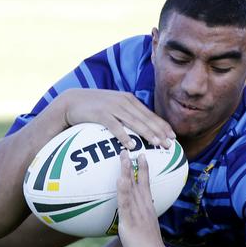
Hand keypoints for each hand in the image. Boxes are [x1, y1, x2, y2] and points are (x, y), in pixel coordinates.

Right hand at [60, 88, 175, 149]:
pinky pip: (115, 127)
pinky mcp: (101, 114)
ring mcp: (113, 107)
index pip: (150, 114)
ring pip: (134, 122)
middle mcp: (124, 102)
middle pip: (146, 119)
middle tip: (170, 144)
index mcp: (129, 100)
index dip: (163, 125)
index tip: (173, 137)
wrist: (72, 101)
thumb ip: (128, 114)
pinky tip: (131, 145)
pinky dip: (124, 136)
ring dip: (147, 133)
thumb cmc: (94, 107)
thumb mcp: (114, 107)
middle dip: (160, 132)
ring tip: (156, 144)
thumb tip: (141, 128)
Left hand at [116, 150, 169, 246]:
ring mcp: (138, 213)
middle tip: (132, 149)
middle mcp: (144, 208)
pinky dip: (123, 188)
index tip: (142, 158)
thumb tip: (141, 224)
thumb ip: (144, 226)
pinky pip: (125, 202)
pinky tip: (120, 178)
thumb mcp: (148, 235)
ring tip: (123, 155)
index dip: (143, 172)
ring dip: (127, 170)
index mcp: (149, 210)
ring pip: (131, 187)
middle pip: (139, 182)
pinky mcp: (130, 221)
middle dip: (135, 165)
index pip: (146, 187)